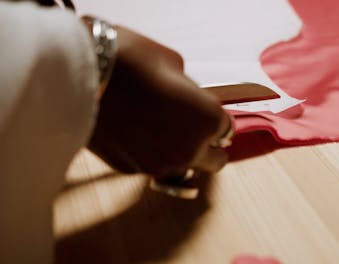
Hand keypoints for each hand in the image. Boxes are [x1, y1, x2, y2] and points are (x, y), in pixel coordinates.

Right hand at [88, 26, 229, 178]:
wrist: (77, 76)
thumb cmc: (130, 62)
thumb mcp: (172, 63)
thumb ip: (190, 89)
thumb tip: (187, 98)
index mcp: (208, 119)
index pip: (226, 130)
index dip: (216, 120)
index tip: (206, 115)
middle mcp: (191, 149)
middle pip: (215, 162)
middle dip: (208, 148)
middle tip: (192, 130)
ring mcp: (161, 164)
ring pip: (184, 168)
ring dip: (178, 152)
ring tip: (156, 128)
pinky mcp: (133, 171)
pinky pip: (152, 165)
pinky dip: (149, 153)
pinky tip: (133, 131)